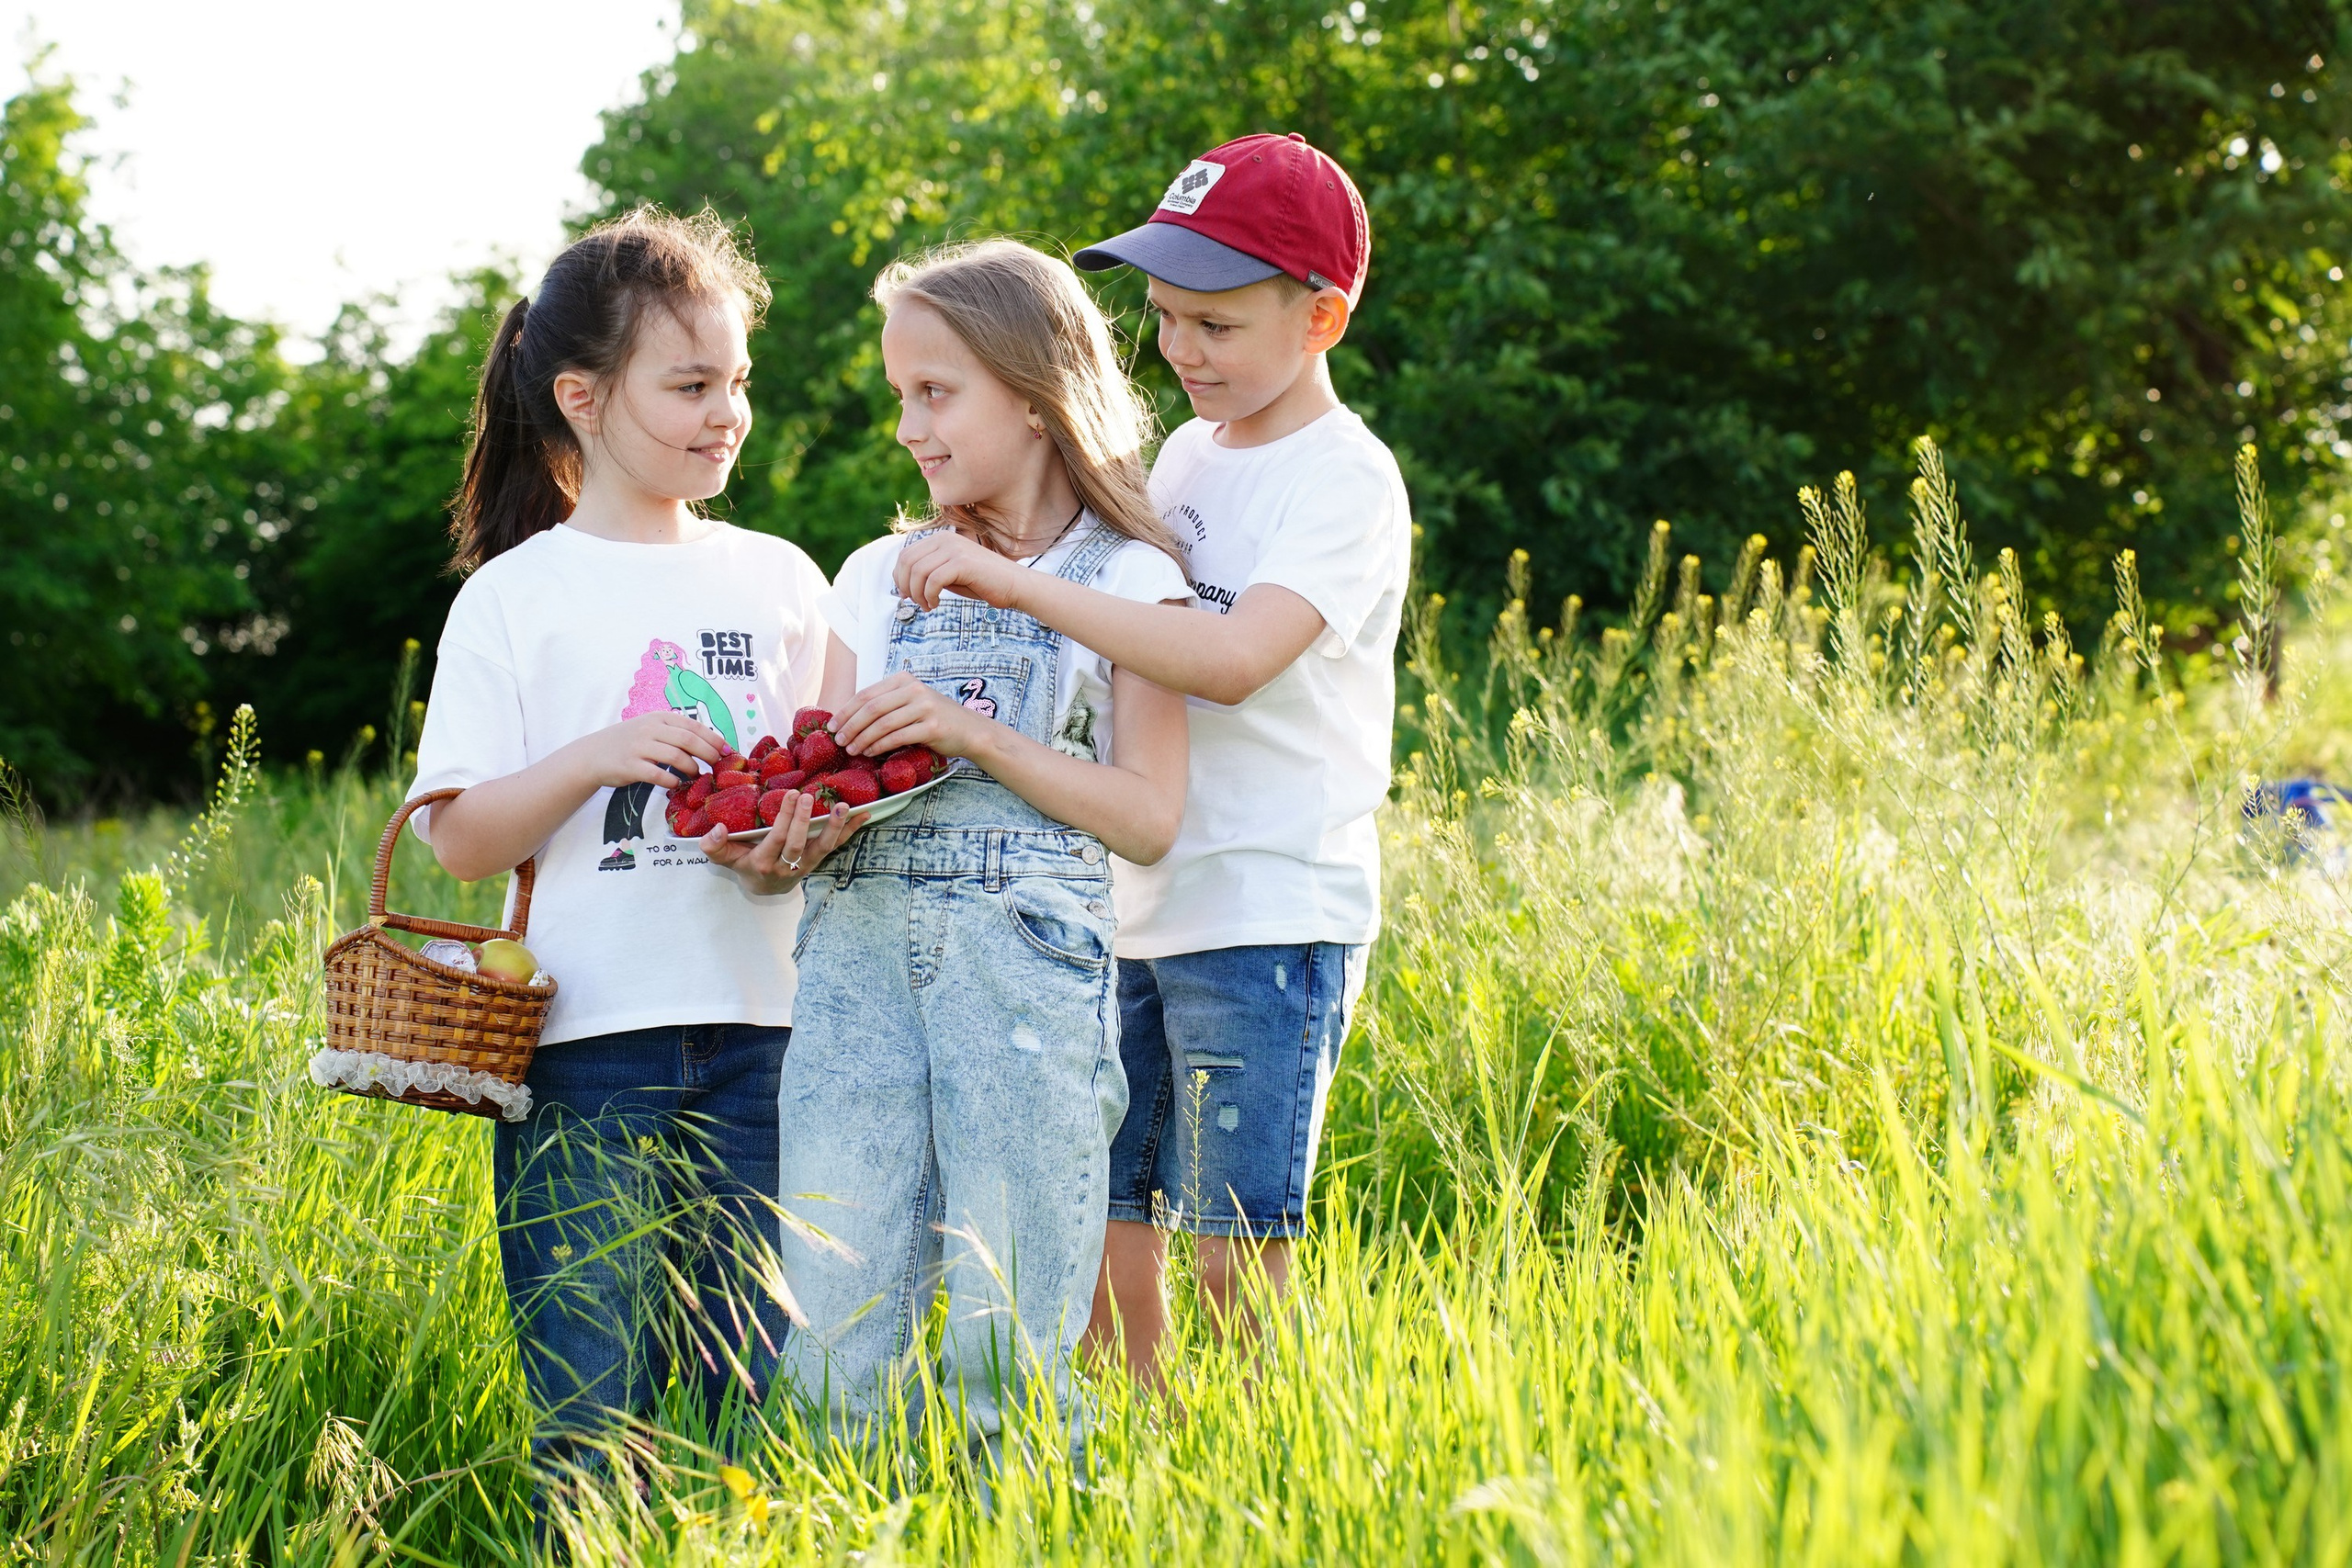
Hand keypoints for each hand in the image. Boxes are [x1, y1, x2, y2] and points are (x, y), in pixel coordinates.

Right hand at [567, 711, 726, 790]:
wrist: (593, 755)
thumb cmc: (629, 743)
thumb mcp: (651, 729)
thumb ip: (675, 733)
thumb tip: (710, 744)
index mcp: (659, 718)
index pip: (693, 725)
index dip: (713, 738)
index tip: (727, 750)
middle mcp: (650, 729)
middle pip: (688, 740)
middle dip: (708, 753)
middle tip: (718, 765)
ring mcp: (639, 747)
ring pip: (676, 756)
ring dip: (692, 768)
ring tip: (697, 774)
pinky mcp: (630, 766)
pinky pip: (658, 775)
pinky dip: (672, 781)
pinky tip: (677, 784)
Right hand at [701, 789, 863, 892]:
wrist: (764, 887)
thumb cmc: (744, 864)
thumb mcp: (724, 859)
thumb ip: (715, 846)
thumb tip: (718, 828)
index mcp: (764, 863)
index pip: (775, 840)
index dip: (783, 820)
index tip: (789, 795)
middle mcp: (788, 866)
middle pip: (797, 844)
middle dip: (803, 820)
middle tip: (807, 795)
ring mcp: (806, 864)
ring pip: (823, 848)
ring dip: (835, 827)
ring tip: (844, 807)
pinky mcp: (819, 859)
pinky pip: (836, 845)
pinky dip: (850, 830)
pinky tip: (864, 815)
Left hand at [830, 672, 993, 760]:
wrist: (970, 730)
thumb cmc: (935, 718)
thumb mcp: (911, 702)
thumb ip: (887, 703)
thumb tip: (849, 719)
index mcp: (904, 680)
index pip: (866, 694)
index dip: (846, 711)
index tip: (832, 726)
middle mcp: (913, 689)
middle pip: (871, 708)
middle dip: (851, 726)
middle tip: (839, 741)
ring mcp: (924, 707)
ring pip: (882, 724)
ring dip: (862, 738)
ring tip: (852, 750)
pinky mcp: (931, 726)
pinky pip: (897, 737)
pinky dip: (879, 746)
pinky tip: (870, 753)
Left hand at [895, 530, 1024, 611]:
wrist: (1014, 585)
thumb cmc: (982, 582)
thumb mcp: (949, 575)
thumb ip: (929, 573)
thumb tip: (903, 585)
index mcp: (940, 539)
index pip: (906, 555)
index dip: (899, 577)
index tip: (906, 595)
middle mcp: (945, 539)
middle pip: (907, 562)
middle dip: (906, 586)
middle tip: (916, 603)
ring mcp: (954, 549)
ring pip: (918, 572)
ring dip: (918, 594)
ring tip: (928, 606)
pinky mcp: (962, 562)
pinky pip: (933, 581)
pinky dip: (929, 596)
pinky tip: (936, 604)